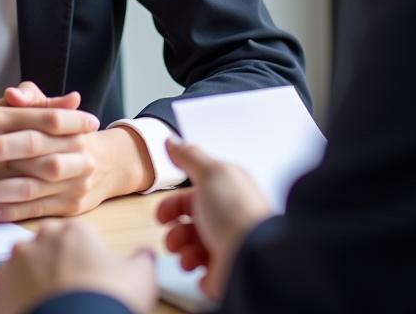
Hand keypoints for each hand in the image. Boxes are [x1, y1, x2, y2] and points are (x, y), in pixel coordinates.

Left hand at [0, 82, 154, 220]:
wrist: (107, 167)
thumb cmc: (68, 138)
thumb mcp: (55, 115)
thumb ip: (33, 101)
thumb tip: (12, 95)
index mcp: (76, 130)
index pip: (48, 121)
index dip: (12, 126)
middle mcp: (80, 156)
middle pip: (38, 154)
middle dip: (1, 153)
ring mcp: (76, 183)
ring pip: (34, 187)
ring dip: (0, 191)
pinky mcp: (71, 207)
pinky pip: (39, 209)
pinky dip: (14, 211)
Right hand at [0, 83, 98, 220]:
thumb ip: (30, 101)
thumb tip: (72, 100)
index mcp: (1, 118)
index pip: (49, 119)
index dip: (75, 121)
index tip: (93, 122)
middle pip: (51, 145)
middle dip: (77, 145)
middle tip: (96, 145)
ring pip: (41, 173)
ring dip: (66, 171)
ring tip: (84, 168)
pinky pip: (25, 201)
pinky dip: (47, 197)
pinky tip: (62, 192)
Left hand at [0, 220, 155, 313]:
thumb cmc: (106, 302)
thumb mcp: (140, 277)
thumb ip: (141, 259)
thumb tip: (145, 255)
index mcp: (69, 232)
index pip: (71, 237)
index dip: (81, 259)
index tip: (88, 277)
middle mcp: (34, 244)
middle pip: (40, 254)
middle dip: (50, 271)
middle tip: (68, 296)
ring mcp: (8, 272)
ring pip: (16, 277)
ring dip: (28, 290)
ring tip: (49, 311)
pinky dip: (11, 311)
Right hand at [157, 138, 272, 299]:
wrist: (253, 259)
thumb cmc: (236, 214)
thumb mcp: (210, 174)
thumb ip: (189, 157)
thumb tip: (172, 141)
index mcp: (226, 190)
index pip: (192, 193)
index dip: (173, 204)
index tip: (161, 215)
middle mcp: (228, 216)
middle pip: (190, 222)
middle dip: (175, 231)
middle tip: (173, 240)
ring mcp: (229, 245)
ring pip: (194, 248)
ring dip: (183, 251)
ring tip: (187, 257)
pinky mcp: (229, 271)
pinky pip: (205, 274)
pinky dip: (199, 272)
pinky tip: (202, 269)